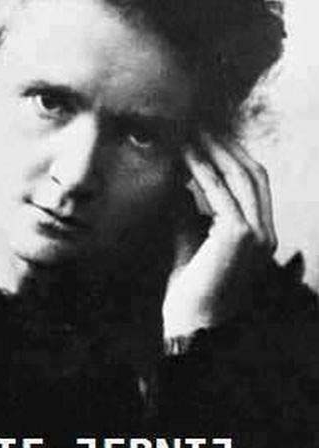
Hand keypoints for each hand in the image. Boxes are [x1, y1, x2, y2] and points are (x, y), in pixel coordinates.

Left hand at [162, 133, 276, 338]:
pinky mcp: (240, 235)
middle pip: (253, 173)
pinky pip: (220, 191)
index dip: (233, 155)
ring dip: (215, 150)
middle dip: (227, 145)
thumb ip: (192, 207)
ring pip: (240, 176)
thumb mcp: (192, 235)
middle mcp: (266, 232)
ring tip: (192, 131)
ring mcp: (258, 234)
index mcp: (261, 233)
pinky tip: (186, 154)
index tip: (208, 135)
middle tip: (200, 124)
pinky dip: (202, 167)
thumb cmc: (189, 282)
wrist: (191, 323)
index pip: (254, 182)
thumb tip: (181, 175)